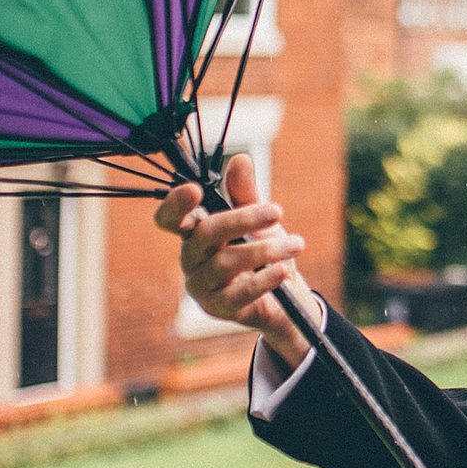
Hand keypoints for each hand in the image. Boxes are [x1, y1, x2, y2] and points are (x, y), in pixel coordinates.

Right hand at [152, 151, 315, 368]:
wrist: (282, 298)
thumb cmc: (262, 254)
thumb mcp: (259, 222)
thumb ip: (246, 195)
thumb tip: (240, 159)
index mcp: (195, 232)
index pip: (170, 219)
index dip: (175, 205)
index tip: (196, 190)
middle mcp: (191, 258)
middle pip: (205, 234)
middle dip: (243, 219)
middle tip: (278, 211)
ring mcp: (201, 285)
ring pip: (226, 263)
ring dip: (265, 250)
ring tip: (296, 244)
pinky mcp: (218, 308)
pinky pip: (237, 294)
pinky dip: (263, 281)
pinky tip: (283, 271)